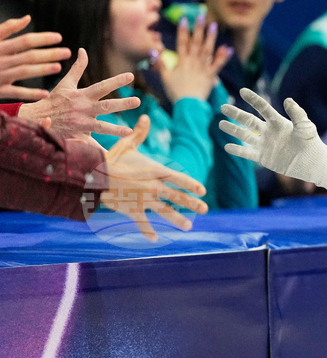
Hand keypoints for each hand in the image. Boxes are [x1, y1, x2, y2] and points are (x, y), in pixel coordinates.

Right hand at [0, 15, 70, 100]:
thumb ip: (7, 28)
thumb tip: (27, 18)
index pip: (24, 40)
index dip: (42, 38)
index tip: (59, 37)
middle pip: (27, 55)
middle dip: (48, 53)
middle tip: (66, 52)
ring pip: (23, 72)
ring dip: (41, 69)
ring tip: (58, 67)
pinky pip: (15, 92)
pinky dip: (30, 93)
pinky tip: (45, 93)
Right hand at [18, 48, 137, 143]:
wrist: (36, 118)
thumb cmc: (54, 100)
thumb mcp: (65, 83)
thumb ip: (77, 68)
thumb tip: (82, 51)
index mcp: (82, 95)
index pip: (102, 86)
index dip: (116, 80)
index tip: (131, 76)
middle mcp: (83, 109)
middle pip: (105, 106)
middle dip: (122, 103)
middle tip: (137, 101)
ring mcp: (81, 123)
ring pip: (100, 127)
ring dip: (115, 130)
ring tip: (129, 131)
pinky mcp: (78, 136)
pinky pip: (90, 145)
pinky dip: (99, 152)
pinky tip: (112, 157)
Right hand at [97, 115, 208, 240]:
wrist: (92, 175)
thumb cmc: (110, 159)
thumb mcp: (126, 145)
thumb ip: (139, 134)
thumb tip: (146, 117)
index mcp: (154, 171)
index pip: (178, 178)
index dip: (191, 184)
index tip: (202, 191)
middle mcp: (152, 187)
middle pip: (177, 197)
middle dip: (192, 204)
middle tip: (204, 210)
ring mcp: (143, 200)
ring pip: (164, 212)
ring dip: (177, 220)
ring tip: (189, 227)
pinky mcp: (131, 210)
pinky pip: (142, 223)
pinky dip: (147, 231)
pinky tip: (155, 240)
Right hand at [155, 14, 230, 103]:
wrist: (188, 104)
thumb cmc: (175, 92)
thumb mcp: (165, 77)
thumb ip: (160, 63)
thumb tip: (153, 50)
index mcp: (181, 61)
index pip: (182, 42)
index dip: (183, 30)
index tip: (184, 19)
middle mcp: (193, 62)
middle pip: (196, 42)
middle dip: (198, 28)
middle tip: (202, 15)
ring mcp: (203, 68)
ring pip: (207, 49)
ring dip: (211, 37)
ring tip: (213, 25)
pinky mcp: (211, 75)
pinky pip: (218, 64)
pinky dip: (224, 57)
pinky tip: (228, 48)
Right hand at [219, 88, 326, 195]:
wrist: (312, 163)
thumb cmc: (311, 143)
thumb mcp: (305, 127)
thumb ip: (297, 114)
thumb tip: (287, 100)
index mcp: (278, 122)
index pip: (263, 108)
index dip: (253, 100)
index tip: (242, 90)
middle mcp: (268, 132)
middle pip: (248, 120)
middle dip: (236, 114)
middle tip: (223, 107)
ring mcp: (264, 145)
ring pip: (244, 135)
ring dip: (233, 129)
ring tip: (220, 123)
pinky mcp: (263, 158)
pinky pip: (247, 153)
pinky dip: (237, 150)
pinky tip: (227, 146)